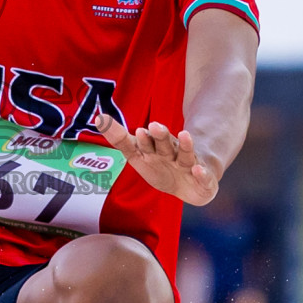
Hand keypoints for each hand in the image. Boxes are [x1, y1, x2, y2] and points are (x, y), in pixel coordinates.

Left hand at [95, 114, 217, 205]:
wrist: (189, 184)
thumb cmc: (160, 165)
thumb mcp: (138, 155)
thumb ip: (121, 140)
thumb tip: (99, 118)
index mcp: (154, 149)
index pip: (145, 143)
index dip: (143, 139)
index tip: (139, 130)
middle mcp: (171, 153)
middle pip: (164, 144)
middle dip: (160, 136)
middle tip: (155, 126)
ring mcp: (187, 164)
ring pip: (186, 154)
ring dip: (185, 145)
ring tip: (185, 134)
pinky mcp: (203, 178)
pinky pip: (203, 176)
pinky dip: (202, 174)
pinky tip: (198, 170)